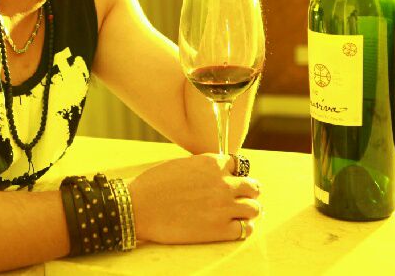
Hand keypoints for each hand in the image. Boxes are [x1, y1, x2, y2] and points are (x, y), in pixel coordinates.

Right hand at [127, 153, 261, 243]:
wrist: (139, 207)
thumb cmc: (154, 185)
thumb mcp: (181, 165)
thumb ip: (202, 168)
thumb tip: (214, 173)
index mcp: (212, 164)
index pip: (238, 165)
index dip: (233, 173)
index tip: (229, 180)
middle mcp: (223, 183)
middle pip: (253, 187)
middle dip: (247, 191)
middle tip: (239, 197)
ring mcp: (224, 207)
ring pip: (254, 208)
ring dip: (248, 210)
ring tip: (238, 214)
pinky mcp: (220, 230)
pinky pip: (245, 229)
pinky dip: (242, 228)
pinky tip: (233, 227)